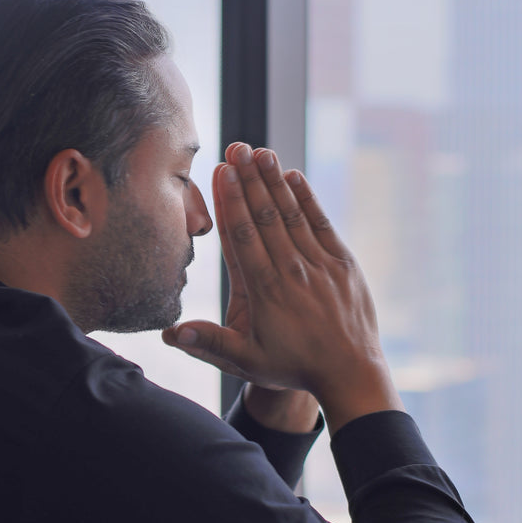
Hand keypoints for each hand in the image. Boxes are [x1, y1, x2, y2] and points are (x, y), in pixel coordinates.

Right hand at [162, 143, 401, 433]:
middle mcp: (292, 272)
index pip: (243, 237)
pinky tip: (293, 176)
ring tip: (260, 152)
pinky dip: (307, 199)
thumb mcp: (246, 362)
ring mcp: (320, 265)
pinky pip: (321, 223)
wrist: (352, 375)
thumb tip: (169, 334)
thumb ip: (208, 343)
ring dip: (275, 181)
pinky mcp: (343, 264)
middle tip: (236, 148)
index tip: (221, 171)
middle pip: (266, 217)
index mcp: (266, 291)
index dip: (231, 201)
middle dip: (249, 180)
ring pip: (292, 215)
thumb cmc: (294, 368)